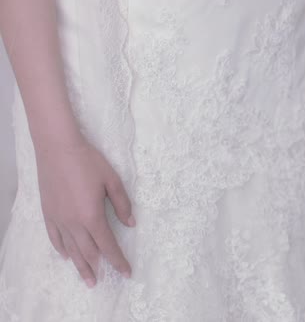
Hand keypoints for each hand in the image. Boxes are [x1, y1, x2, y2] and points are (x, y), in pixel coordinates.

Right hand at [36, 139, 134, 287]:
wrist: (58, 148)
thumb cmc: (88, 162)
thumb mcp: (112, 181)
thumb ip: (122, 204)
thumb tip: (131, 224)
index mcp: (92, 216)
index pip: (108, 245)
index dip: (118, 260)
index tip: (126, 272)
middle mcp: (74, 223)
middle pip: (88, 252)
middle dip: (98, 268)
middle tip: (102, 282)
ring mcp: (58, 219)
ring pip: (71, 249)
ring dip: (80, 265)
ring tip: (86, 278)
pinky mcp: (48, 213)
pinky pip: (54, 237)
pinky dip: (62, 249)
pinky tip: (67, 256)